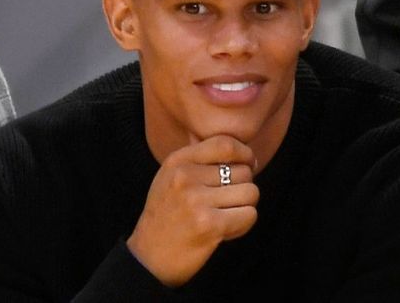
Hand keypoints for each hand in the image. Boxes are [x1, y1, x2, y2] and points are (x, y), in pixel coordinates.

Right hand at [126, 135, 258, 286]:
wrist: (149, 256)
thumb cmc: (166, 216)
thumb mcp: (170, 178)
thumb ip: (199, 161)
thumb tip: (246, 156)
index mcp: (177, 161)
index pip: (225, 144)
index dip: (244, 154)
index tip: (246, 166)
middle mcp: (185, 177)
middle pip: (243, 171)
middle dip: (243, 187)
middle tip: (225, 202)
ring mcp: (196, 201)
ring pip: (251, 193)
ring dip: (244, 206)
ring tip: (223, 215)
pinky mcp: (210, 225)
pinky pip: (250, 215)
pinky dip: (243, 224)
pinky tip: (225, 229)